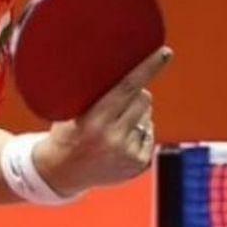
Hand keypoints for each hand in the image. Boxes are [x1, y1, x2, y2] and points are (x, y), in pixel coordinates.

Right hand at [33, 46, 172, 195]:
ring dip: (136, 113)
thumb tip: (116, 62)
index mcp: (94, 121)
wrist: (61, 173)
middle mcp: (113, 138)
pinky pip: (149, 132)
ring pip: (147, 115)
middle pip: (143, 98)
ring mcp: (128, 153)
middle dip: (137, 93)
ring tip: (113, 124)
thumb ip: (93, 92)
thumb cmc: (67, 132)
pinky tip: (119, 140)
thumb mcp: (71, 110)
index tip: (165, 52)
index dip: (147, 68)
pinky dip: (139, 130)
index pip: (127, 87)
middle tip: (119, 99)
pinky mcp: (138, 163)